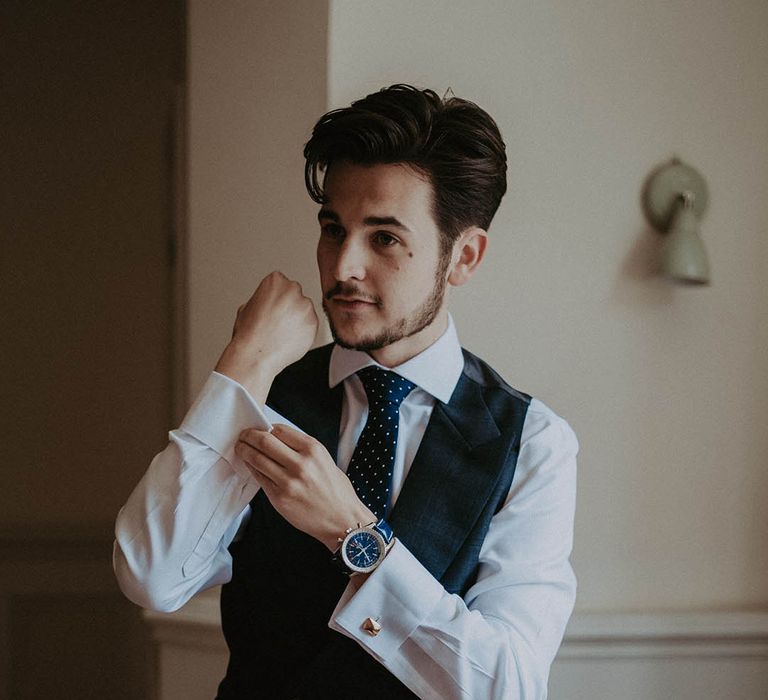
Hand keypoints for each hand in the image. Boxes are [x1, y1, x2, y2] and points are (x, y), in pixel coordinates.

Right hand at [215, 272, 317, 402]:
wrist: (255, 355)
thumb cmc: (249, 333)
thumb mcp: (248, 306)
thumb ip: (264, 297)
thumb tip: (270, 300)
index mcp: (275, 281)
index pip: (281, 282)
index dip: (275, 296)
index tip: (272, 305)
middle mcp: (293, 290)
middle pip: (295, 294)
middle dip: (289, 305)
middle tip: (277, 320)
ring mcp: (305, 307)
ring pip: (304, 309)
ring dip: (297, 318)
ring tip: (282, 331)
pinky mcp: (314, 323)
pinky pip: (310, 324)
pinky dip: (303, 330)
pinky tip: (289, 337)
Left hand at [235, 424, 375, 550]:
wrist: (342, 519)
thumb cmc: (336, 491)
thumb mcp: (325, 460)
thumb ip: (301, 449)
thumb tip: (276, 438)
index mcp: (314, 450)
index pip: (280, 430)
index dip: (266, 427)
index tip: (259, 428)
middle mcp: (301, 463)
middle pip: (265, 441)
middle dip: (249, 436)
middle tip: (244, 435)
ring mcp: (288, 482)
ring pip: (257, 458)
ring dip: (244, 451)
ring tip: (241, 448)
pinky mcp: (279, 498)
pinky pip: (259, 478)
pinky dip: (251, 468)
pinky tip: (249, 465)